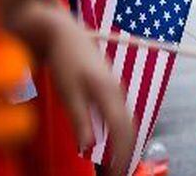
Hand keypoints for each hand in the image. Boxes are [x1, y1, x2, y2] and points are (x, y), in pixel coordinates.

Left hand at [10, 0, 134, 175]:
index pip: (122, 131)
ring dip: (124, 142)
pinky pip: (121, 113)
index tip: (115, 172)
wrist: (65, 33)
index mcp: (109, 93)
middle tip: (117, 172)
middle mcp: (117, 91)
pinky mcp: (110, 87)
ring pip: (127, 120)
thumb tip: (88, 147)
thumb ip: (81, 121)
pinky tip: (112, 139)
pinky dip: (120, 130)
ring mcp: (116, 87)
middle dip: (126, 152)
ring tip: (116, 160)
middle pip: (129, 127)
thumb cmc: (65, 60)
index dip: (121, 154)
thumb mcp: (68, 93)